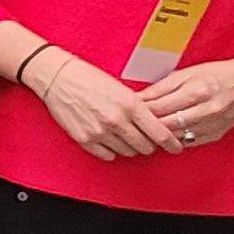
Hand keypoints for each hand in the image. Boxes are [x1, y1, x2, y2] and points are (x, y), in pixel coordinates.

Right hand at [21, 47, 180, 162]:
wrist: (58, 78)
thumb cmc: (90, 79)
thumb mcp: (122, 89)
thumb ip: (140, 109)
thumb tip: (155, 127)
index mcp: (130, 105)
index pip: (160, 133)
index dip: (172, 143)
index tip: (176, 147)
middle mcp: (117, 121)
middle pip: (146, 147)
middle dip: (149, 145)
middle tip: (146, 138)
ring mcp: (99, 132)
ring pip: (128, 152)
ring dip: (130, 147)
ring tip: (125, 136)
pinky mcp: (84, 139)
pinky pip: (108, 155)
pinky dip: (112, 150)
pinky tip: (110, 140)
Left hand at [138, 50, 233, 150]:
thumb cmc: (215, 74)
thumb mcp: (186, 73)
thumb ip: (161, 88)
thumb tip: (136, 99)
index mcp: (197, 91)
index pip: (159, 107)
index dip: (139, 111)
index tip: (126, 111)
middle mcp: (206, 110)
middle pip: (166, 124)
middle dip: (145, 125)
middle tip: (130, 124)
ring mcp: (213, 125)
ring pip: (175, 136)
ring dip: (157, 135)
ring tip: (143, 131)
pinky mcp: (216, 135)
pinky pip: (188, 142)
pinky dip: (173, 139)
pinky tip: (163, 135)